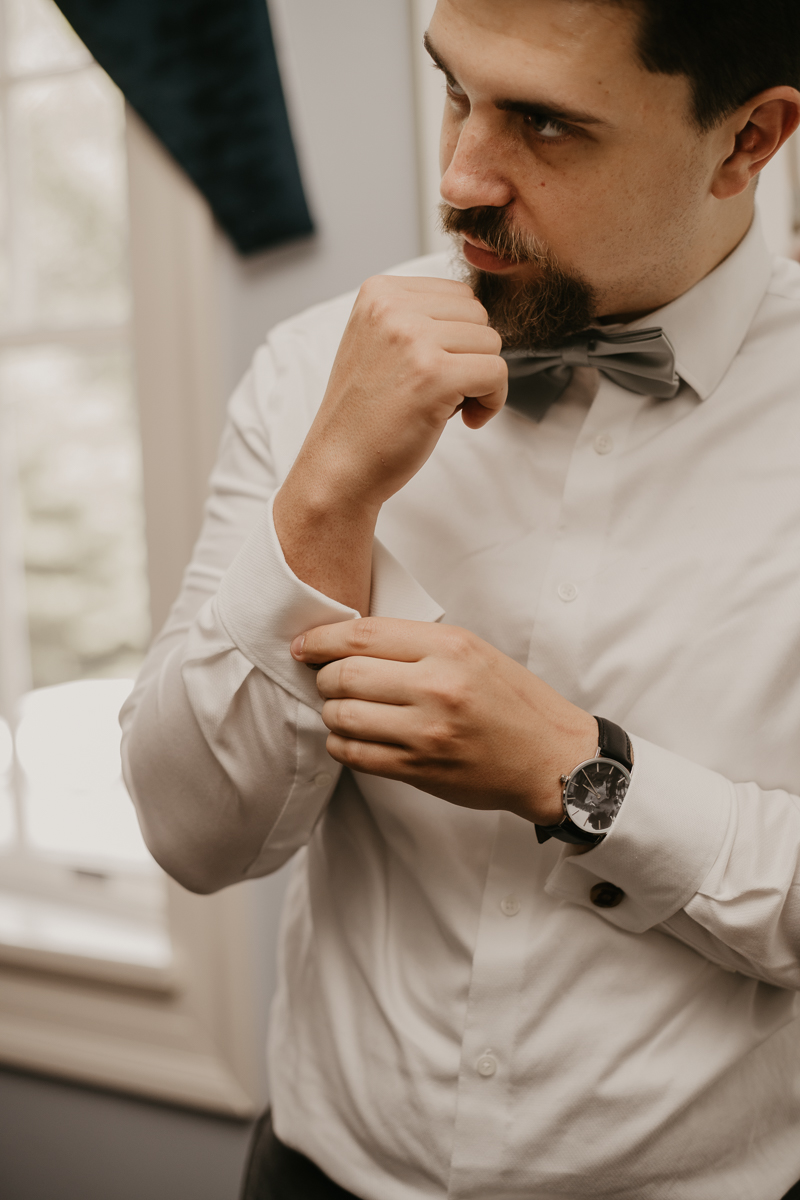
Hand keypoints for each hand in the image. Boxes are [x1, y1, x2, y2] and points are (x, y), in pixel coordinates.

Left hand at [291, 618, 598, 824]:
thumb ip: (416, 643)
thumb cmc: (512, 701)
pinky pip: (354, 754)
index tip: (305, 645)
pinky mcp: (419, 768)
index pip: (363, 635)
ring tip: (341, 708)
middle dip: (323, 676)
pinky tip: (351, 735)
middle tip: (325, 678)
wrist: (550, 757)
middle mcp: (436, 687)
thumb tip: (350, 641)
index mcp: (449, 648)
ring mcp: (426, 732)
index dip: (322, 639)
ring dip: (331, 711)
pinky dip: (341, 743)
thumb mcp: (473, 651)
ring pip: (342, 716)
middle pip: (345, 675)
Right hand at [295, 274, 506, 507]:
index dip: (458, 339)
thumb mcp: (378, 344)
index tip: (434, 371)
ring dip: (481, 380)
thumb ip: (419, 320)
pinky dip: (491, 401)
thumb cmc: (366, 414)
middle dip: (471, 356)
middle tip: (440, 391)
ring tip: (446, 405)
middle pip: (478, 315)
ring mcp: (412, 339)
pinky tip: (465, 419)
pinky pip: (497, 373)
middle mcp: (392, 307)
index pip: (458, 295)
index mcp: (379, 292)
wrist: (338, 466)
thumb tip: (479, 316)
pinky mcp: (434, 375)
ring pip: (491, 343)